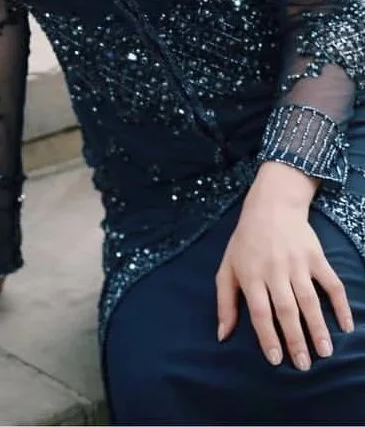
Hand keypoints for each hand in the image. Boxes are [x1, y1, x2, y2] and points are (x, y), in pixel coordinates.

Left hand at [216, 170, 353, 369]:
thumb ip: (224, 301)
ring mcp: (297, 263)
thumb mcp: (227, 266)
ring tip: (324, 352)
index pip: (260, 312)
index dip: (268, 337)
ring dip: (318, 327)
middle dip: (296, 339)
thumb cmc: (246, 240)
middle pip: (287, 309)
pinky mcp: (315, 256)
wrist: (271, 204)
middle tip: (304, 365)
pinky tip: (347, 325)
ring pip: (309, 299)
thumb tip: (222, 336)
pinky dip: (341, 304)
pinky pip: (331, 282)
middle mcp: (275, 270)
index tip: (276, 361)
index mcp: (251, 274)